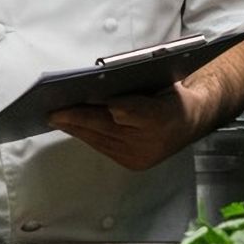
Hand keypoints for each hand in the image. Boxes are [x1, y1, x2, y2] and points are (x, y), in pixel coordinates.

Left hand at [48, 81, 217, 171]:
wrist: (190, 122)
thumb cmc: (169, 94)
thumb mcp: (159, 80)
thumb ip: (133, 84)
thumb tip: (98, 87)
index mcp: (161, 114)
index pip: (129, 111)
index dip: (107, 106)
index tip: (86, 97)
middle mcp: (151, 140)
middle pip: (108, 127)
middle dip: (77, 119)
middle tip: (53, 112)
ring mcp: (142, 155)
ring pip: (101, 140)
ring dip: (76, 129)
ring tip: (56, 119)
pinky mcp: (133, 164)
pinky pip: (103, 148)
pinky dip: (87, 136)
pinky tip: (73, 127)